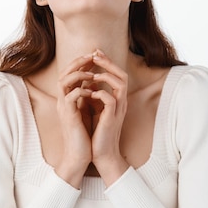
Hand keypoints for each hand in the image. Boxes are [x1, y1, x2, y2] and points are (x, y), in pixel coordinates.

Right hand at [55, 54, 95, 185]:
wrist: (79, 155)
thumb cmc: (84, 134)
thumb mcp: (86, 111)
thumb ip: (86, 96)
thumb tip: (93, 83)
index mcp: (67, 98)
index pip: (69, 73)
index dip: (81, 62)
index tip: (94, 55)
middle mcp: (62, 100)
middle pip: (63, 72)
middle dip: (78, 62)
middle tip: (92, 55)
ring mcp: (63, 107)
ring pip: (63, 81)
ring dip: (78, 74)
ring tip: (92, 73)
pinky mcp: (68, 115)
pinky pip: (71, 96)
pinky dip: (82, 90)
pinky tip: (92, 91)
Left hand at [88, 51, 129, 183]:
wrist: (101, 154)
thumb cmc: (96, 133)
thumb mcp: (94, 110)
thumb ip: (93, 96)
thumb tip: (85, 82)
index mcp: (116, 99)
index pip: (117, 75)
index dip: (107, 62)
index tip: (94, 53)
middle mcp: (120, 102)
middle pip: (122, 75)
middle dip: (108, 63)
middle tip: (95, 54)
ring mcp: (118, 110)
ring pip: (120, 84)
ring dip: (106, 75)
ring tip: (92, 74)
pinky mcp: (112, 118)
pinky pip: (111, 99)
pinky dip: (101, 93)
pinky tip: (90, 93)